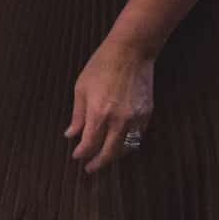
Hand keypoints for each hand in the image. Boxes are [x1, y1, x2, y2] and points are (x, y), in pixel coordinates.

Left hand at [65, 36, 153, 173]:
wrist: (131, 51)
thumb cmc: (102, 66)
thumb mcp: (81, 89)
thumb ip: (77, 116)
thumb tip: (71, 135)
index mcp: (99, 114)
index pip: (89, 145)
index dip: (82, 154)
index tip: (76, 156)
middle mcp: (119, 120)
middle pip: (109, 152)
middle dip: (98, 163)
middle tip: (90, 168)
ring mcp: (136, 118)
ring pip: (126, 148)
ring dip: (114, 156)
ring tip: (105, 158)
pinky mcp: (147, 113)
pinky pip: (138, 137)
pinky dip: (128, 145)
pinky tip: (120, 145)